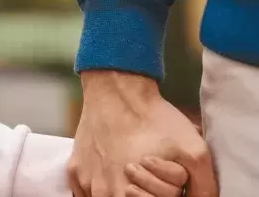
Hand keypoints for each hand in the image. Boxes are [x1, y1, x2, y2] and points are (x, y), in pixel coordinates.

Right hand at [68, 71, 215, 196]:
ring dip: (123, 189)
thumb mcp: (194, 152)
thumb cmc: (153, 120)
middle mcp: (105, 193)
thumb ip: (203, 186)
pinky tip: (112, 166)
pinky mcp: (74, 172)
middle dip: (147, 192)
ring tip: (130, 164)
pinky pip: (88, 192)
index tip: (167, 177)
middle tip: (148, 169)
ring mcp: (87, 184)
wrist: (116, 91)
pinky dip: (103, 184)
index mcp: (130, 193)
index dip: (167, 192)